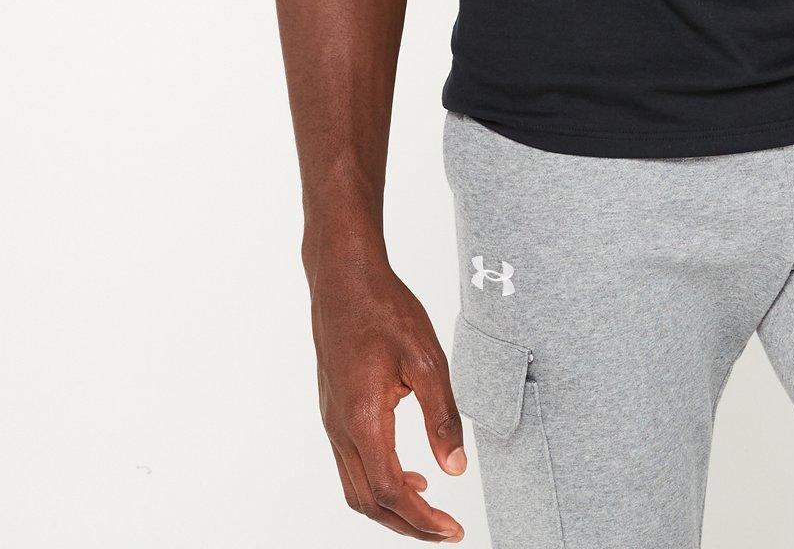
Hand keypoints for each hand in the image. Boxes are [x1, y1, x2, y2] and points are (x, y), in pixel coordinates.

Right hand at [310, 252, 466, 539]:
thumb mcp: (427, 360)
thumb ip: (442, 418)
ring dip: (390, 506)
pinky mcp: (333, 409)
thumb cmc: (385, 310)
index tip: (452, 532)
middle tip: (444, 531)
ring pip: (355, 487)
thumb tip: (455, 469)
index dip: (423, 521)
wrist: (343, 278)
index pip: (391, 492)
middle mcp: (340, 428)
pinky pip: (350, 464)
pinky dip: (377, 481)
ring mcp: (332, 420)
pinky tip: (407, 470)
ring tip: (429, 508)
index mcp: (364, 420)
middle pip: (368, 502)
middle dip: (407, 525)